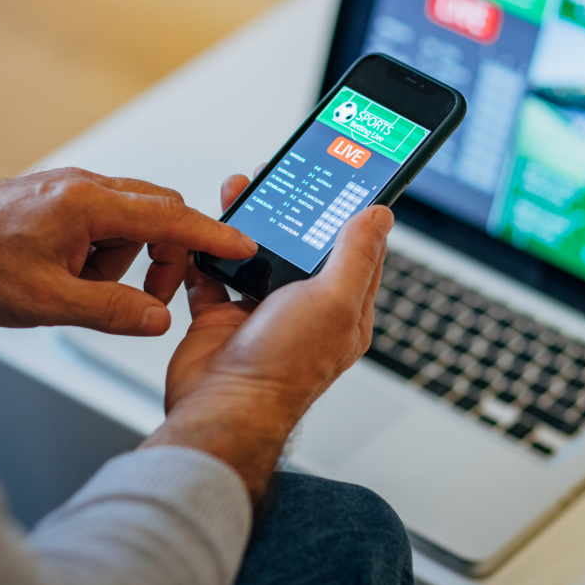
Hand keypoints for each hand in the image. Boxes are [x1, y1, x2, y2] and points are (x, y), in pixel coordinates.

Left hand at [0, 167, 256, 334]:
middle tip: (148, 297)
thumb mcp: (46, 302)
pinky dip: (105, 252)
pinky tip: (71, 276)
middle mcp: (85, 187)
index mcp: (87, 204)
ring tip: (84, 290)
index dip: (212, 234)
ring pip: (131, 220)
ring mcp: (72, 189)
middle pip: (158, 212)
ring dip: (126, 259)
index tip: (242, 245)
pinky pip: (104, 222)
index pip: (170, 216)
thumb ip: (111, 310)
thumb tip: (158, 318)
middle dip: (166, 255)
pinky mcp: (60, 198)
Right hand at [142, 172, 392, 502]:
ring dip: (245, 224)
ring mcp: (261, 313)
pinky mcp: (221, 318)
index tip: (341, 180)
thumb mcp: (334, 301)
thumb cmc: (282, 367)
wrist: (221, 406)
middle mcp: (304, 310)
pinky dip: (206, 254)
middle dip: (288, 211)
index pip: (356, 251)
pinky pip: (213, 275)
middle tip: (278, 178)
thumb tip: (379, 216)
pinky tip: (205, 233)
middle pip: (299, 247)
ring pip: (255, 255)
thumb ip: (356, 255)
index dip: (349, 214)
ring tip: (239, 192)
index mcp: (343, 310)